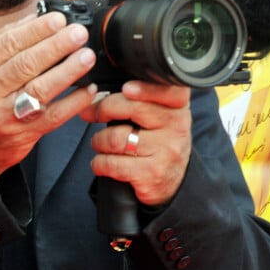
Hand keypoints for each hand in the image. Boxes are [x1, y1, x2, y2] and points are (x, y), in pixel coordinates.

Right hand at [0, 11, 96, 180]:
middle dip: (56, 46)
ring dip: (67, 70)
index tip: (59, 20)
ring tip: (86, 56)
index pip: (7, 43)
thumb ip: (5, 41)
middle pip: (25, 64)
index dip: (36, 30)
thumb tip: (37, 16)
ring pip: (40, 89)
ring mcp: (4, 115)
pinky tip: (88, 88)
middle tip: (78, 34)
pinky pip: (54, 116)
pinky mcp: (23, 133)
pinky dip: (74, 101)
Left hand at [81, 79, 191, 207]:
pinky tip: (102, 163)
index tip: (126, 89)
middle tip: (92, 113)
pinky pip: (112, 163)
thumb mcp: (158, 115)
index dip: (144, 88)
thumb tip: (94, 94)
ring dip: (98, 140)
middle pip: (132, 108)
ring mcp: (165, 151)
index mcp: (177, 107)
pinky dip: (99, 163)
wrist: (171, 180)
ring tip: (100, 143)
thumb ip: (137, 99)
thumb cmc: (157, 142)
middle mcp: (176, 127)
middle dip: (103, 109)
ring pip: (116, 137)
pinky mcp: (150, 173)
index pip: (165, 90)